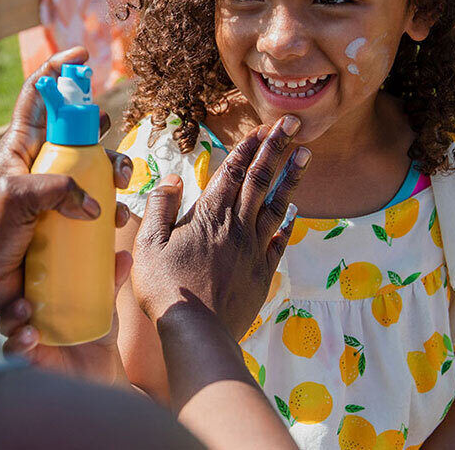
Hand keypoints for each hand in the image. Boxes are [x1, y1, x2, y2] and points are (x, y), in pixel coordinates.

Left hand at [0, 47, 132, 308]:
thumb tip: (93, 205)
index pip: (38, 98)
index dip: (59, 72)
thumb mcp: (13, 198)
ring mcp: (52, 199)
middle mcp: (38, 168)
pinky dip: (110, 216)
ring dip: (113, 177)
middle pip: (78, 135)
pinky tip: (117, 226)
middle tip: (113, 142)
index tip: (83, 55)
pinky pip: (94, 215)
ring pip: (92, 174)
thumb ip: (55, 190)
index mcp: (19, 148)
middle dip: (102, 133)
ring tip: (120, 192)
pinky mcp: (63, 228)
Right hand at [0, 251, 132, 385]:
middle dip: (12, 296)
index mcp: (40, 294)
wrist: (103, 369)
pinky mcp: (27, 358)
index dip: (16, 267)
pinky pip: (13, 351)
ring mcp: (24, 334)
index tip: (23, 258)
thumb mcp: (103, 305)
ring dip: (13, 320)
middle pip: (8, 297)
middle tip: (25, 301)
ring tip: (29, 326)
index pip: (22, 276)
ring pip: (7, 324)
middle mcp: (27, 312)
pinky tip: (30, 340)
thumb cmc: (95, 330)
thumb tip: (125, 256)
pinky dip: (19, 345)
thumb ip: (110, 282)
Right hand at [132, 115, 308, 339]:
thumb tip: (174, 179)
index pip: (233, 171)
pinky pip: (280, 241)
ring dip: (291, 177)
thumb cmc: (166, 287)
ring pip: (277, 205)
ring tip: (305, 155)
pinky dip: (288, 223)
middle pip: (261, 179)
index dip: (249, 146)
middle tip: (293, 123)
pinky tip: (295, 211)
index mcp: (210, 215)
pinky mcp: (262, 272)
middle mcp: (237, 226)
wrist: (196, 330)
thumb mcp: (149, 243)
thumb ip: (161, 207)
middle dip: (277, 148)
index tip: (264, 126)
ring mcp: (254, 249)